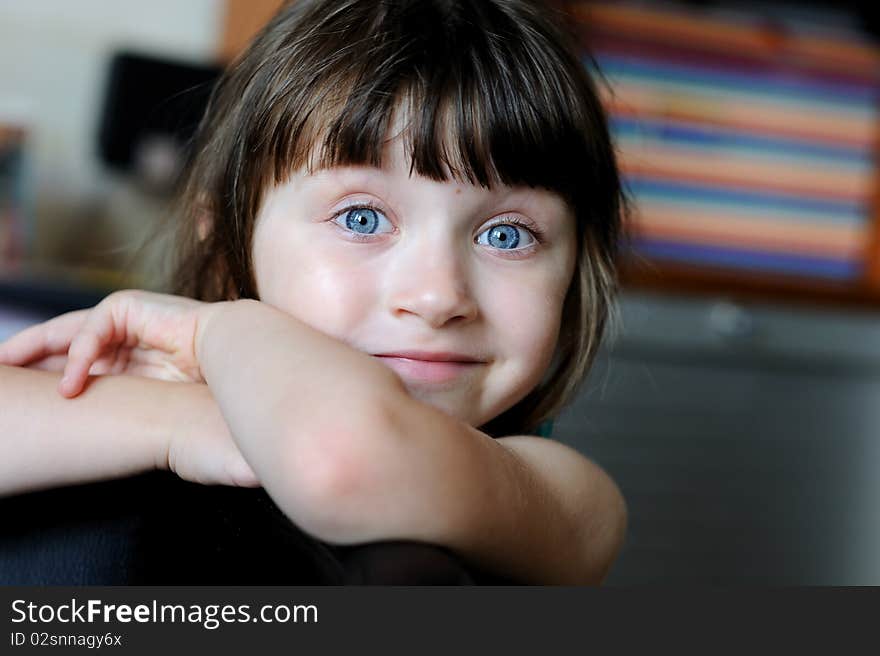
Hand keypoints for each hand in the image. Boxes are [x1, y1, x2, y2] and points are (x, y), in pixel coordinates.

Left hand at [0, 290, 218, 397]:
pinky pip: (91, 332)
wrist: (236, 357)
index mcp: (128, 355)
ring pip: (64, 334)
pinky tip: (70, 385)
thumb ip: (120, 400)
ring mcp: (124, 317)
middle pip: (59, 343)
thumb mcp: (151, 397)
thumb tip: (84, 421)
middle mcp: (121, 334)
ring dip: (33, 355)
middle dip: (23, 357)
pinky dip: (77, 358)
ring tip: (6, 371)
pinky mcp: (128, 306)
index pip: (74, 360)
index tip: (14, 388)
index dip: (43, 371)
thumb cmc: (206, 383)